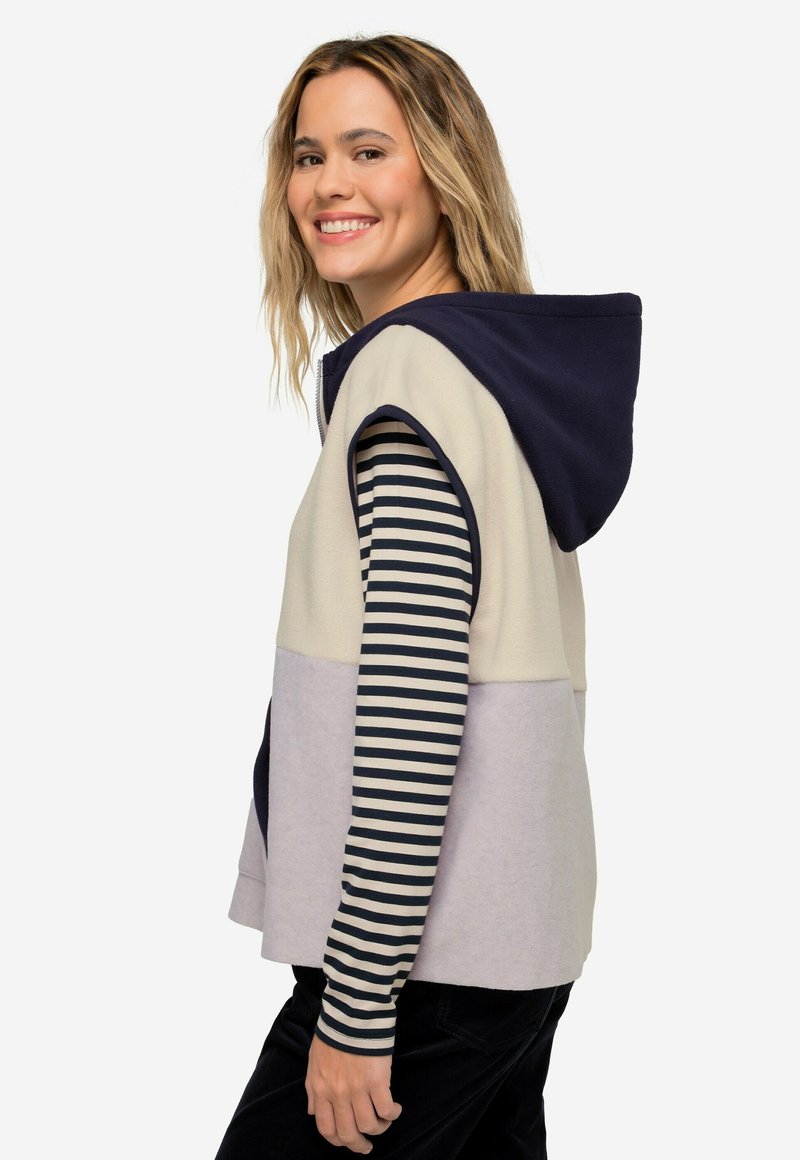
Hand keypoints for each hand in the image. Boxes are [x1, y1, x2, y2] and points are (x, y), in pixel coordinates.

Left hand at [306, 1031, 402, 1152]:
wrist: (351, 1012)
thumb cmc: (334, 1034)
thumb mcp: (314, 1063)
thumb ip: (313, 1091)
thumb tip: (313, 1112)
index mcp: (320, 1090)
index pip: (326, 1129)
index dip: (338, 1141)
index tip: (349, 1142)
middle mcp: (337, 1094)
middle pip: (348, 1134)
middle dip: (359, 1145)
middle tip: (368, 1146)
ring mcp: (357, 1089)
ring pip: (369, 1126)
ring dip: (379, 1129)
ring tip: (385, 1122)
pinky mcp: (377, 1081)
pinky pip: (386, 1110)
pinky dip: (392, 1115)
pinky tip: (395, 1109)